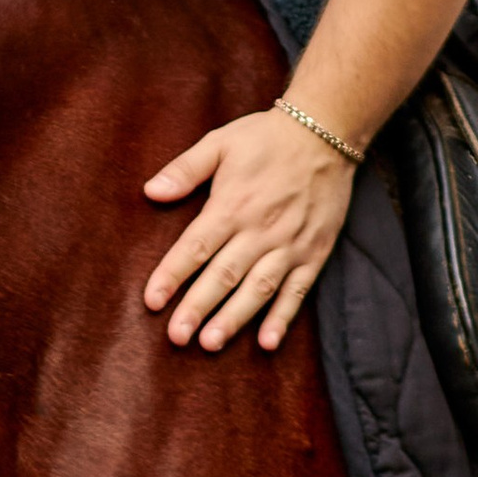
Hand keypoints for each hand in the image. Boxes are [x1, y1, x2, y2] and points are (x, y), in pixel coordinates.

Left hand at [143, 104, 356, 351]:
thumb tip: (150, 191)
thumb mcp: (220, 142)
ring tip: (211, 343)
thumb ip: (186, 169)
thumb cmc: (266, 139)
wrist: (326, 133)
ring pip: (258, 289)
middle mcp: (260, 230)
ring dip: (234, 318)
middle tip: (176, 337)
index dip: (171, 275)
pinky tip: (267, 342)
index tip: (151, 301)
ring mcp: (289, 245)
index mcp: (232, 205)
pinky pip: (298, 291)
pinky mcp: (314, 253)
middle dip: (197, 307)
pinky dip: (283, 318)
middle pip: (223, 275)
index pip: (195, 247)